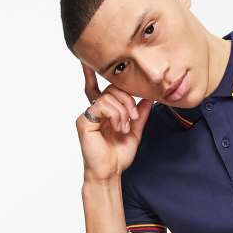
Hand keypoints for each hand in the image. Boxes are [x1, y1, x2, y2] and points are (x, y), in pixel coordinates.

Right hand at [76, 62, 153, 181]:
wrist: (111, 172)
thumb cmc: (119, 155)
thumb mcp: (135, 131)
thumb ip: (140, 114)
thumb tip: (148, 98)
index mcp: (104, 111)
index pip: (98, 88)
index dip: (91, 73)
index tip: (86, 60)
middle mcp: (94, 110)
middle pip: (112, 89)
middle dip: (127, 100)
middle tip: (133, 118)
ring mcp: (88, 115)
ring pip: (109, 97)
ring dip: (123, 112)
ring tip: (124, 128)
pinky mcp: (84, 121)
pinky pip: (102, 105)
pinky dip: (115, 115)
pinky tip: (118, 127)